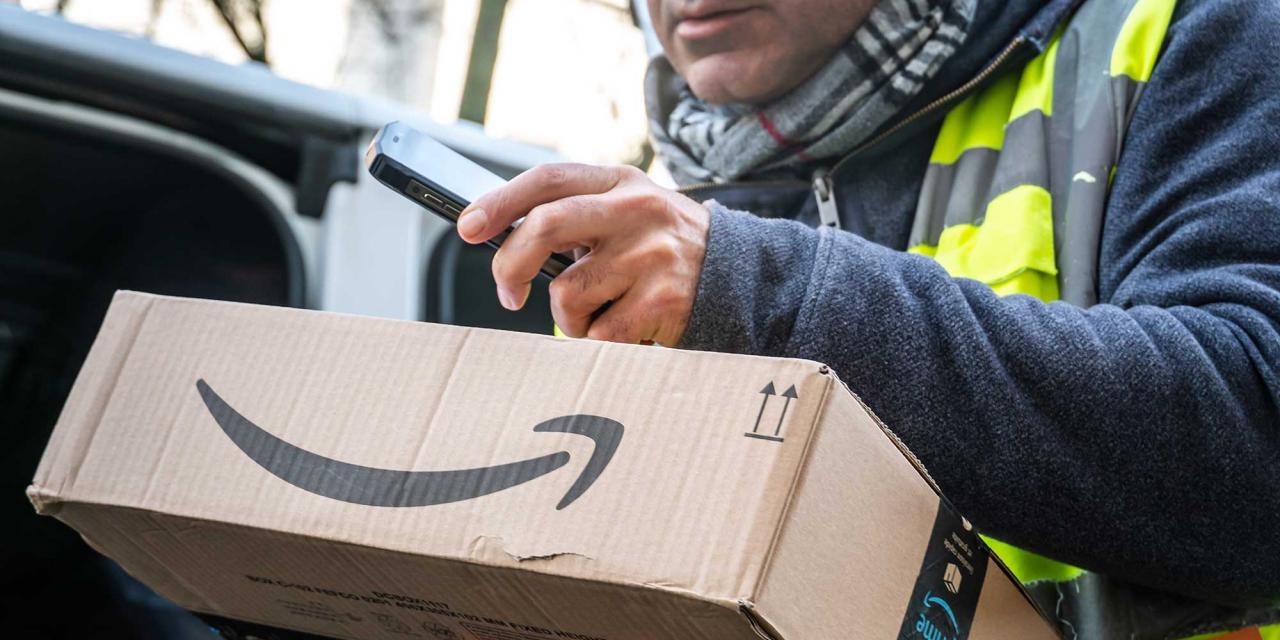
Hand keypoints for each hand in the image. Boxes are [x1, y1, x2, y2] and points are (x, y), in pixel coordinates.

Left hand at [457, 163, 709, 345]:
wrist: (743, 278)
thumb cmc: (664, 250)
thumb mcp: (630, 214)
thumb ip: (578, 216)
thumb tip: (502, 237)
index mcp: (621, 182)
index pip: (548, 179)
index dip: (500, 201)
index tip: (467, 226)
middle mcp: (637, 210)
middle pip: (546, 226)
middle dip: (508, 264)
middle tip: (506, 293)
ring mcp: (651, 254)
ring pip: (567, 293)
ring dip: (569, 317)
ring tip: (599, 312)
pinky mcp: (662, 299)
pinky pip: (598, 332)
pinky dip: (598, 339)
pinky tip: (625, 327)